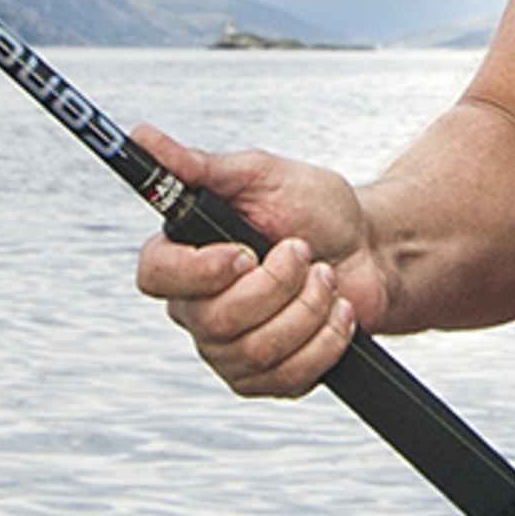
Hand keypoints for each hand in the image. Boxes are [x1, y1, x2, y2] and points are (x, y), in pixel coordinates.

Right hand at [129, 120, 382, 396]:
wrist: (374, 250)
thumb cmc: (314, 209)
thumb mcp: (262, 175)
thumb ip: (200, 165)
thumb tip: (141, 136)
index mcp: (185, 256)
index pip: (155, 276)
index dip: (198, 271)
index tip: (244, 252)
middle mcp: (197, 309)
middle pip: (215, 320)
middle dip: (278, 284)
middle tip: (305, 252)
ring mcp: (230, 351)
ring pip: (256, 351)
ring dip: (308, 307)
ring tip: (326, 276)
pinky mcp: (268, 379)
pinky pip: (289, 376)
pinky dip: (327, 338)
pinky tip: (339, 310)